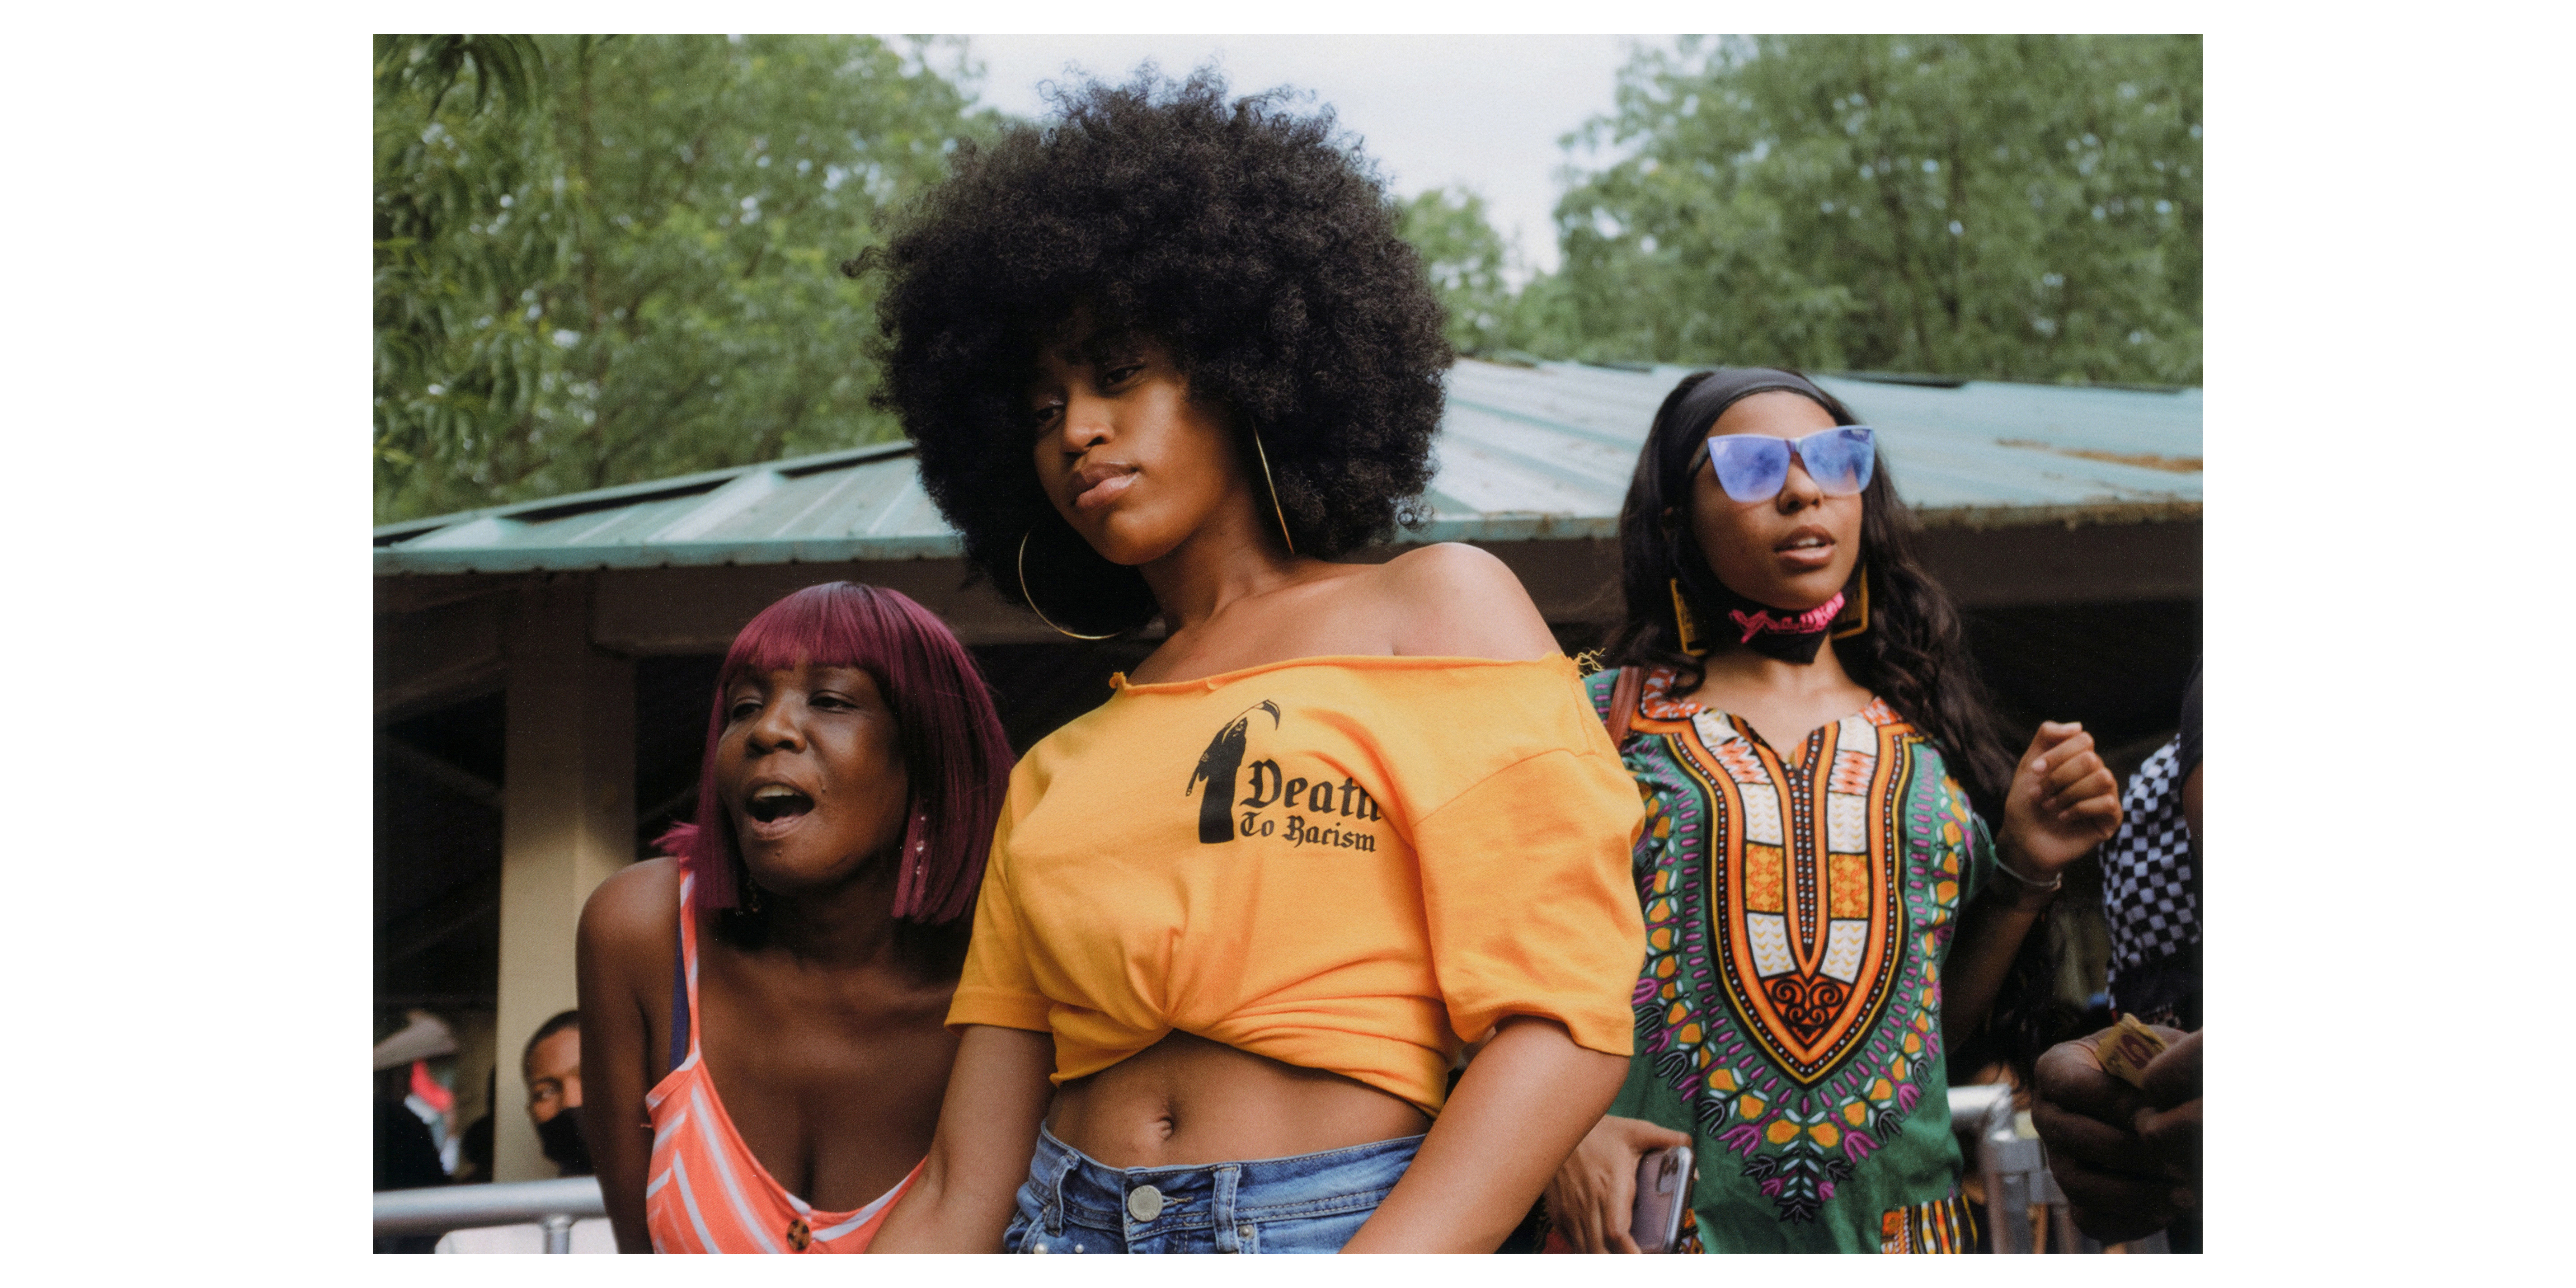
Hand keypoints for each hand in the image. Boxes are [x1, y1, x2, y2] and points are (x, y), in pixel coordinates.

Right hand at [1542, 1115, 1692, 1252]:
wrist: (1556, 1124)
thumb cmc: (1598, 1129)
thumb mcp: (1637, 1131)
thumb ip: (1669, 1141)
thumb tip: (1695, 1161)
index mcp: (1611, 1185)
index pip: (1617, 1232)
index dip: (1631, 1254)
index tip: (1646, 1259)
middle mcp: (1588, 1202)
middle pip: (1601, 1250)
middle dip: (1620, 1262)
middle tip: (1639, 1259)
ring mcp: (1570, 1210)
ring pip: (1586, 1250)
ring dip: (1604, 1257)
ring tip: (1623, 1255)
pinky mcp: (1558, 1212)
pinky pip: (1572, 1242)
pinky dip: (1588, 1250)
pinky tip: (1601, 1247)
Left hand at [2001, 721, 2121, 877]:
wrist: (2022, 840)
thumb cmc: (2026, 803)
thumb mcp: (2030, 764)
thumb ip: (2047, 736)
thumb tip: (2078, 726)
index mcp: (2080, 759)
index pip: (2084, 739)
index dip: (2057, 754)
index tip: (2034, 771)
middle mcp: (2097, 773)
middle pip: (2091, 759)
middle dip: (2060, 776)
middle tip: (2041, 794)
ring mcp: (2107, 795)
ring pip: (2103, 778)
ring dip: (2069, 793)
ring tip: (2051, 806)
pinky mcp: (2111, 819)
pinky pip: (2107, 802)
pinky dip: (2079, 809)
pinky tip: (2063, 818)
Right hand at [2030, 1024, 2193, 1242]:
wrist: (2161, 1100)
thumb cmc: (2160, 1067)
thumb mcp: (2158, 1050)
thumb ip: (2160, 1063)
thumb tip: (2164, 1101)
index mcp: (2056, 1069)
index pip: (2074, 1087)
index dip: (2118, 1103)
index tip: (2161, 1115)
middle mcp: (2047, 1114)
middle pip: (2074, 1138)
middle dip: (2131, 1151)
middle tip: (2179, 1158)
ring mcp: (2057, 1159)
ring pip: (2078, 1185)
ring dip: (2134, 1192)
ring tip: (2184, 1193)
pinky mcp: (2076, 1197)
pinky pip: (2091, 1219)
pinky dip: (2130, 1220)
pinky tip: (2170, 1209)